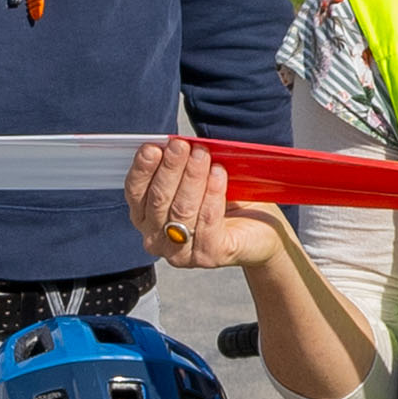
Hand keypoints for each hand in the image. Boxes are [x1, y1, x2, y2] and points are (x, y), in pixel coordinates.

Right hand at [125, 138, 284, 274]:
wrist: (262, 232)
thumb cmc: (228, 204)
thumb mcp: (200, 181)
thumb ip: (184, 167)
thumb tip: (178, 143)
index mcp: (147, 219)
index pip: (135, 193)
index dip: (142, 169)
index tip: (153, 147)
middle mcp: (158, 239)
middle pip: (158, 199)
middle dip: (170, 169)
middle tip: (181, 145)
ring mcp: (182, 252)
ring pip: (182, 210)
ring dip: (192, 178)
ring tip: (202, 155)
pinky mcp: (209, 255)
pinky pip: (207, 221)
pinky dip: (212, 194)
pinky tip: (218, 175)